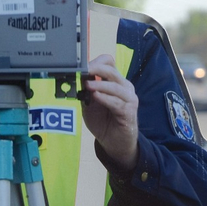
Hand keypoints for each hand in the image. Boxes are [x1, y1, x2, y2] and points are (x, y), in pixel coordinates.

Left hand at [82, 54, 138, 170]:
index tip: (82, 66)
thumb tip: (77, 77)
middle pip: (111, 70)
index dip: (95, 62)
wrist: (114, 142)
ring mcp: (129, 98)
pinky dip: (105, 98)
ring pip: (114, 85)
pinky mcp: (129, 111)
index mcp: (114, 81)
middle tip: (83, 71)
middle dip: (96, 69)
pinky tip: (96, 97)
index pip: (108, 63)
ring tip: (87, 85)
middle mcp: (124, 86)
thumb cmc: (103, 121)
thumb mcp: (89, 103)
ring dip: (100, 84)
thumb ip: (85, 90)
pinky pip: (116, 102)